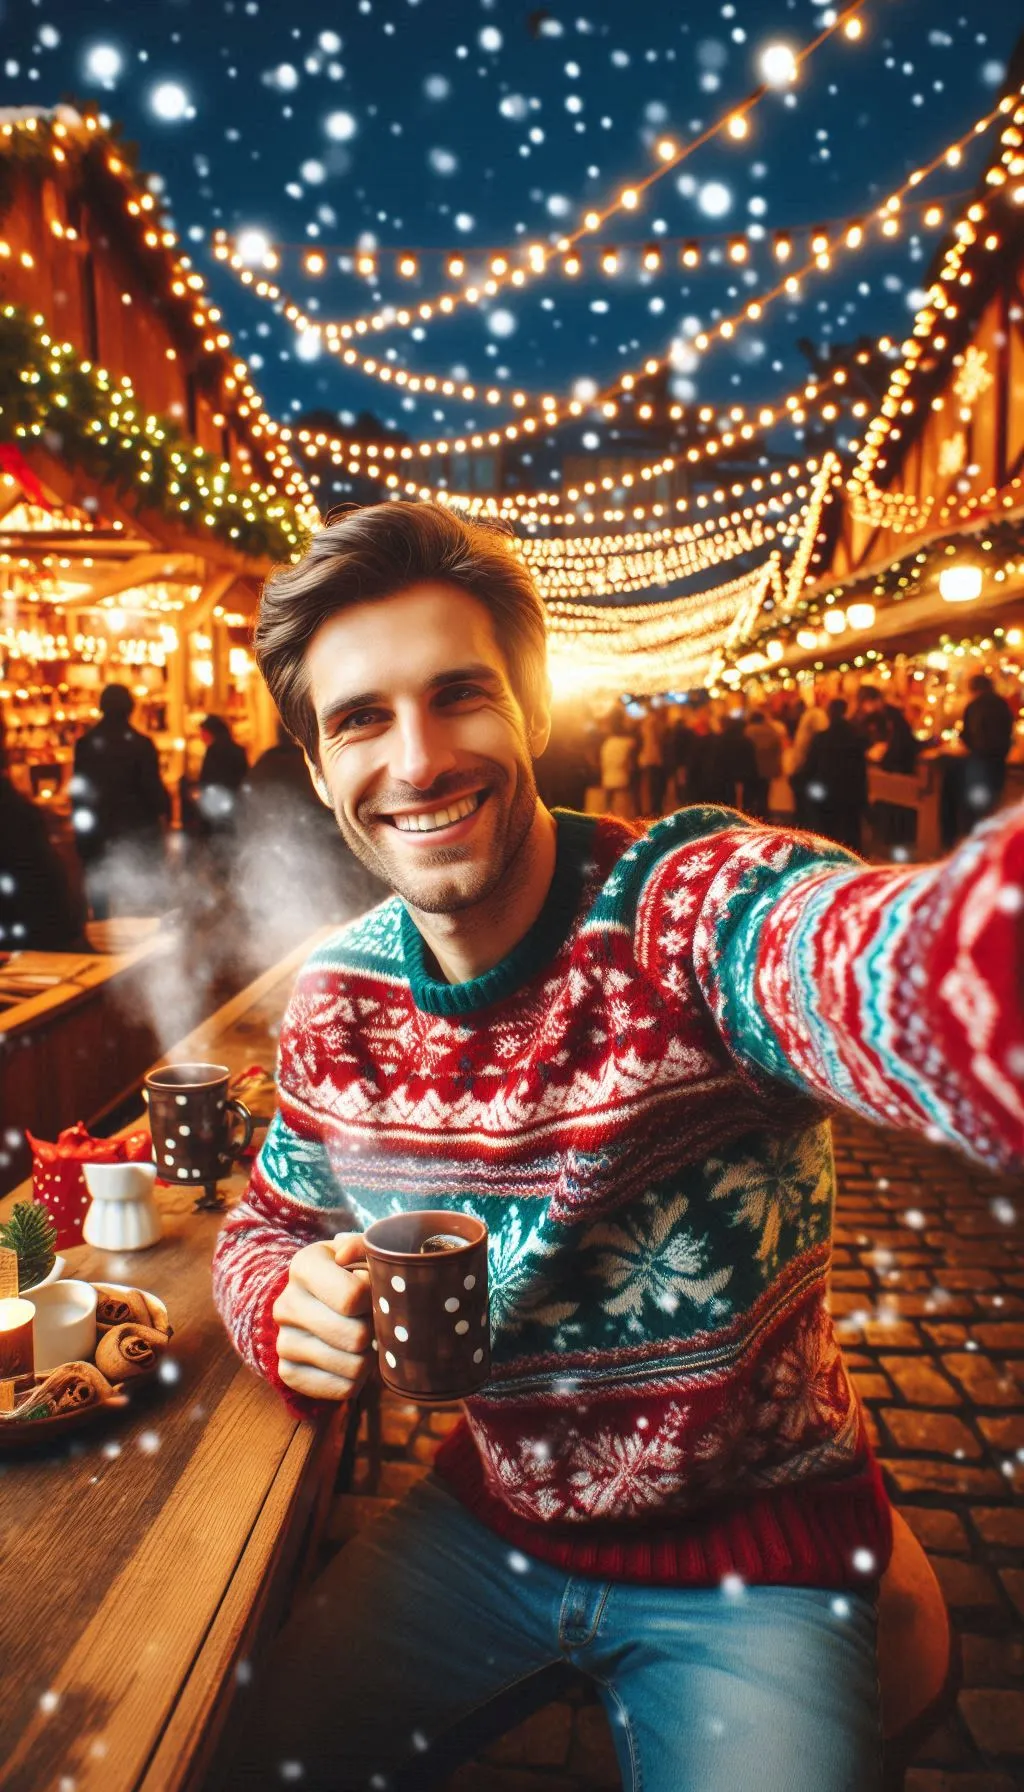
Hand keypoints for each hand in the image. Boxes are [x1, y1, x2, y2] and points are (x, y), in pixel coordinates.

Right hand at [273, 1231, 372, 1401]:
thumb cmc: (350, 1274)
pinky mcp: (288, 1373)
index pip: (354, 1298)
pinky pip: (344, 1389)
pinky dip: (358, 1378)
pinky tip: (353, 1358)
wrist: (319, 1303)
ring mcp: (283, 1341)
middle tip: (376, 1321)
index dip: (376, 1299)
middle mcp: (285, 1304)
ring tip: (366, 1339)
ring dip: (370, 1356)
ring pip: (353, 1366)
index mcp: (303, 1266)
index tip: (376, 1292)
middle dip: (376, 1331)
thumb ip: (362, 1245)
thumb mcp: (359, 1252)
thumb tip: (345, 1255)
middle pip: (356, 1337)